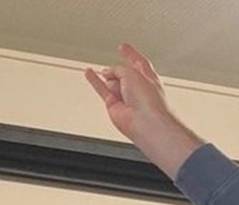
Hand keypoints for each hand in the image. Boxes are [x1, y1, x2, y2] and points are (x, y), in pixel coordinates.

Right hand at [85, 44, 202, 176]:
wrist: (145, 123)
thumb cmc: (149, 100)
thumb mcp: (132, 73)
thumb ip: (118, 69)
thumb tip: (107, 73)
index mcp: (149, 78)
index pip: (139, 62)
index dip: (131, 54)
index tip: (123, 47)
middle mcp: (138, 89)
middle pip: (124, 73)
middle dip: (119, 70)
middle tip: (113, 70)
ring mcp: (126, 99)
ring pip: (112, 82)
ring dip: (109, 78)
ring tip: (106, 77)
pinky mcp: (114, 106)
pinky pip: (102, 90)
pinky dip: (95, 81)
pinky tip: (89, 73)